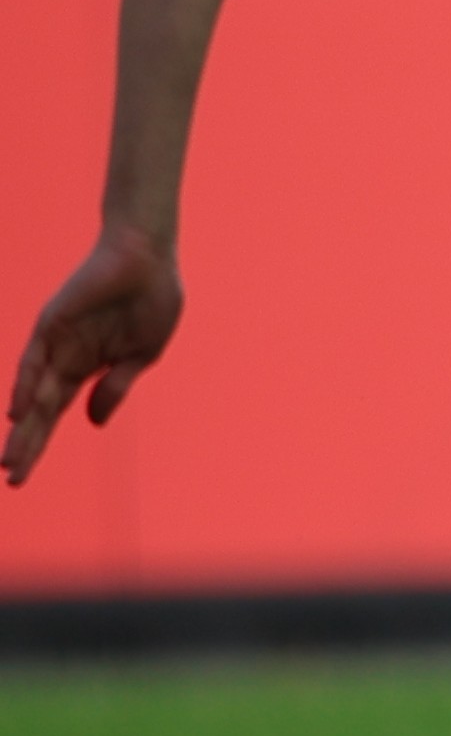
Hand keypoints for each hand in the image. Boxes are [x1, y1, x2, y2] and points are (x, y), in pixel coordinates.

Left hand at [8, 230, 185, 485]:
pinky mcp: (52, 324)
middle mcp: (65, 359)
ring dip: (24, 427)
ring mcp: (56, 343)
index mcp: (88, 368)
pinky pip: (34, 360)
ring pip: (34, 393)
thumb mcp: (142, 354)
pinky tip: (19, 412)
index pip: (57, 413)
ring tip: (10, 459)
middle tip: (13, 479)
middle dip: (27, 446)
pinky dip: (26, 386)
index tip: (21, 477)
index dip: (39, 443)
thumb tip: (93, 424)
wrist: (149, 256)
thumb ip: (115, 386)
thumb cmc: (153, 299)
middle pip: (41, 411)